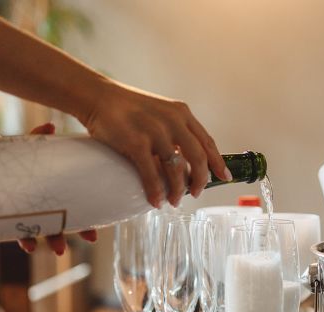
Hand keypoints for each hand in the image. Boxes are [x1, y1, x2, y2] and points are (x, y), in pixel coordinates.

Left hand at [0, 122, 97, 254]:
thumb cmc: (14, 156)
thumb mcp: (27, 146)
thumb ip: (38, 136)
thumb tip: (51, 124)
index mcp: (49, 200)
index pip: (70, 217)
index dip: (83, 228)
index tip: (93, 238)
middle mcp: (33, 211)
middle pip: (48, 229)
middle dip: (55, 240)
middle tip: (60, 250)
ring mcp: (14, 215)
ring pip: (23, 233)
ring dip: (27, 241)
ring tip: (30, 248)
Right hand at [82, 80, 230, 206]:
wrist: (99, 97)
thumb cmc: (129, 108)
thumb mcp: (161, 112)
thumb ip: (176, 131)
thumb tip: (186, 162)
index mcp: (182, 113)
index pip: (207, 142)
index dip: (218, 162)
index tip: (224, 177)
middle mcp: (173, 121)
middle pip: (198, 158)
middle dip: (200, 181)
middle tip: (195, 194)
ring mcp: (155, 131)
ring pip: (176, 169)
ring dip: (177, 190)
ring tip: (174, 201)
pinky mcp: (135, 142)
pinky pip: (152, 174)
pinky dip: (156, 192)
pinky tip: (156, 201)